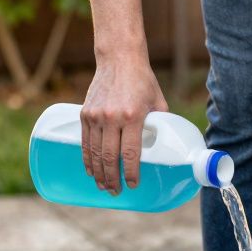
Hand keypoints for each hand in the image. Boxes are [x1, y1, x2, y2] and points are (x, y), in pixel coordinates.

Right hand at [80, 57, 166, 194]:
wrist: (119, 59)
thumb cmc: (142, 81)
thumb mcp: (157, 102)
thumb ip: (161, 123)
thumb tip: (166, 145)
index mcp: (133, 116)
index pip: (131, 153)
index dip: (131, 173)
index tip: (132, 185)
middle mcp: (112, 117)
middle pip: (110, 158)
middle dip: (112, 179)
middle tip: (116, 191)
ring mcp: (96, 116)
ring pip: (95, 153)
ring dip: (98, 174)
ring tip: (103, 186)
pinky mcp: (85, 114)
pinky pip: (85, 143)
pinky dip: (87, 159)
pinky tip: (91, 170)